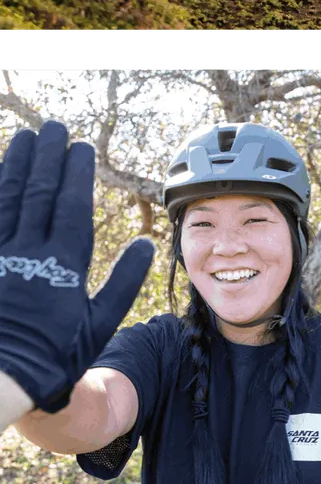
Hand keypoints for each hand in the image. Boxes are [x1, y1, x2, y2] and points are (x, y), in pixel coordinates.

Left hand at [0, 122, 155, 412]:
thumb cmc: (52, 356)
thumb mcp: (97, 324)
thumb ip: (123, 281)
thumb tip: (144, 243)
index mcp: (62, 264)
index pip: (70, 206)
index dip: (74, 173)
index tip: (79, 146)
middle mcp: (27, 252)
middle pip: (36, 193)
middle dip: (45, 157)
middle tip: (51, 128)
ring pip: (6, 200)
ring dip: (15, 165)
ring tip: (24, 139)